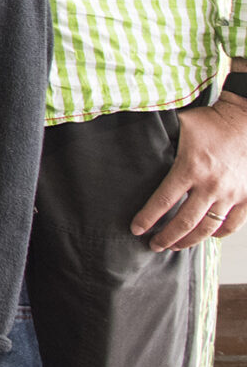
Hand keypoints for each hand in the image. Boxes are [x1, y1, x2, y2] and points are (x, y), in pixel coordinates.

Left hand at [130, 93, 246, 250]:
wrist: (245, 120)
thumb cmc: (209, 122)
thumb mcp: (179, 125)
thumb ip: (158, 136)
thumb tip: (131, 138)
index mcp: (190, 168)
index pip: (164, 200)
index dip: (148, 218)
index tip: (136, 229)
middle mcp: (211, 185)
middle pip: (184, 222)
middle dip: (166, 237)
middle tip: (153, 245)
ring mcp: (231, 193)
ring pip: (208, 228)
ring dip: (189, 241)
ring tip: (174, 246)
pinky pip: (233, 224)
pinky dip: (219, 234)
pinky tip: (206, 236)